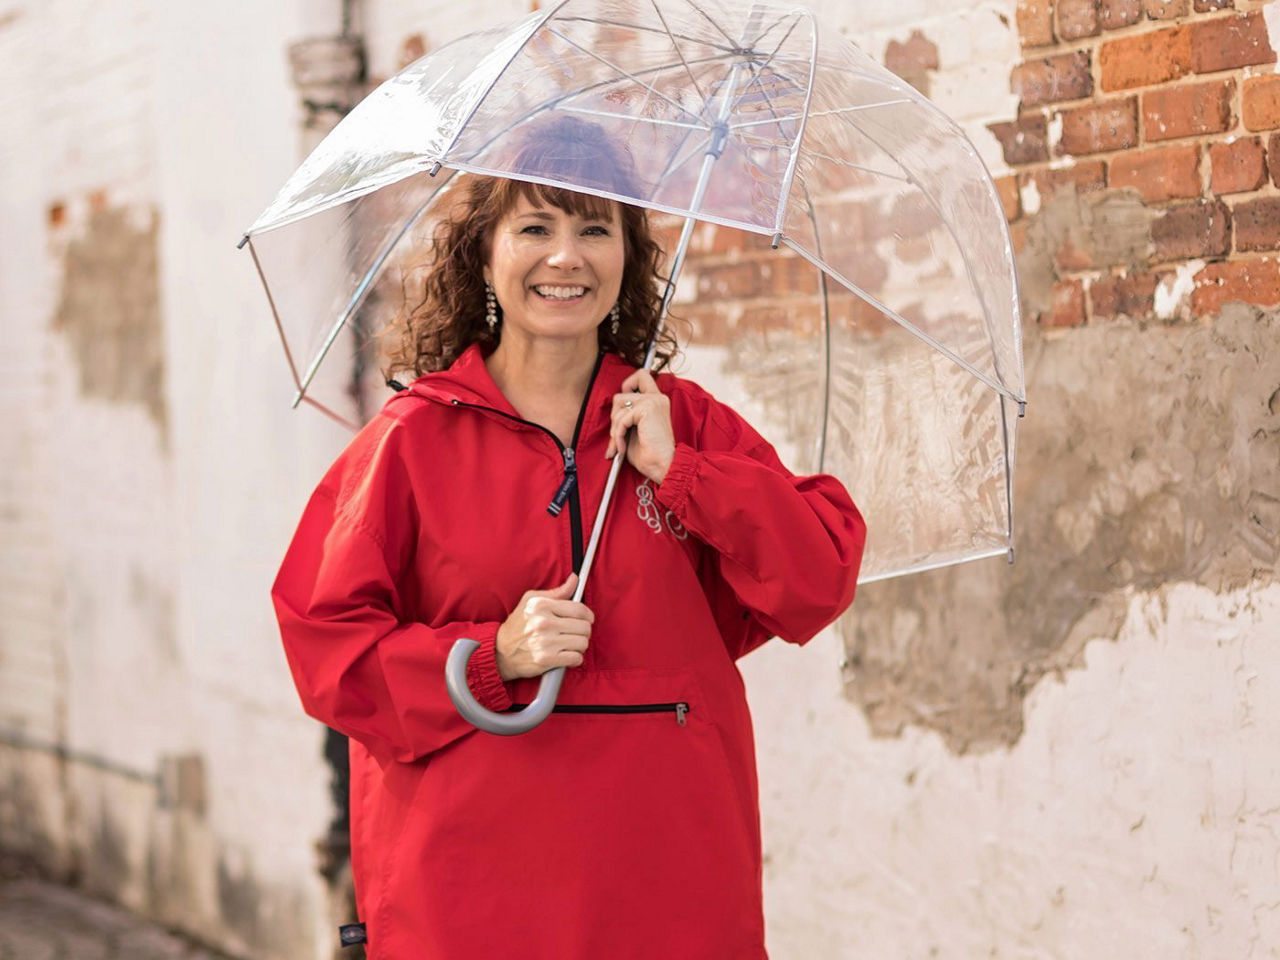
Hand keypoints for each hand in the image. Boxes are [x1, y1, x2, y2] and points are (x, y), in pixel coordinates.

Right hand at [495, 573, 593, 679]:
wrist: (501, 651)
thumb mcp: (531, 600)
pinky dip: (575, 658)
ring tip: (571, 644)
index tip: (588, 619)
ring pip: (582, 643)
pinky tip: (567, 655)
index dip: (588, 615)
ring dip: (580, 645)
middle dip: (584, 631)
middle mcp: (544, 623)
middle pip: (584, 627)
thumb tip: (575, 580)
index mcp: (542, 605)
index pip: (579, 609)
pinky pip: (575, 658)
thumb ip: (557, 592)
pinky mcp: (546, 659)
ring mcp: (545, 642)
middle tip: (577, 632)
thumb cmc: (517, 625)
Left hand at [605, 369, 674, 483]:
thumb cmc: (650, 454)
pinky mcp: (648, 409)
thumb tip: (612, 411)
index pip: (641, 375)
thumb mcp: (635, 429)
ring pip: (619, 403)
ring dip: (614, 427)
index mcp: (657, 400)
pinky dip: (618, 435)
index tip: (622, 407)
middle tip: (616, 434)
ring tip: (619, 443)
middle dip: (615, 413)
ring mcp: (653, 401)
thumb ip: (627, 415)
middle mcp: (657, 397)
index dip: (627, 384)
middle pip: (623, 389)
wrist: (663, 466)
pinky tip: (623, 447)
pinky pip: (622, 418)